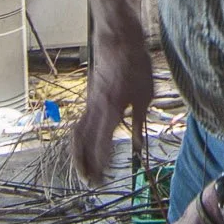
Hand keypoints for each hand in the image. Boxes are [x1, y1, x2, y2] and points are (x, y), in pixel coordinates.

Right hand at [73, 26, 154, 184]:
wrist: (118, 40)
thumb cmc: (136, 65)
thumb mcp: (145, 96)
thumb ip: (139, 123)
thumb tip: (136, 147)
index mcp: (111, 109)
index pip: (100, 143)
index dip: (100, 163)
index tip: (102, 178)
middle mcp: (95, 108)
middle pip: (83, 143)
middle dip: (85, 165)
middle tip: (90, 183)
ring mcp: (89, 103)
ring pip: (77, 134)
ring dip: (79, 156)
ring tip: (84, 172)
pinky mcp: (89, 98)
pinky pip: (80, 123)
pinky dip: (81, 141)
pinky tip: (85, 150)